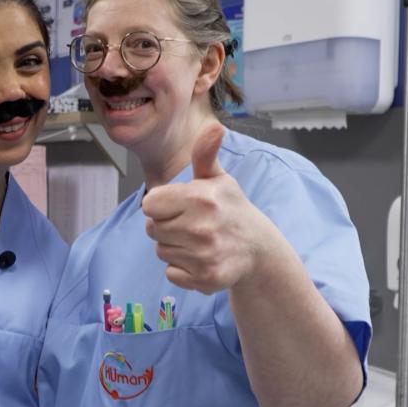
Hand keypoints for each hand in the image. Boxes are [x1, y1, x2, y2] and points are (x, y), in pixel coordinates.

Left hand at [141, 123, 267, 293]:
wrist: (258, 249)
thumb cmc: (231, 209)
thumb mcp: (219, 179)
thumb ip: (205, 154)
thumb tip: (215, 127)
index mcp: (200, 198)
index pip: (149, 205)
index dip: (161, 205)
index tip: (180, 206)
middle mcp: (201, 228)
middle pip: (152, 229)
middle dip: (167, 226)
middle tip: (191, 224)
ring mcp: (204, 256)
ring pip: (160, 251)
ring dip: (174, 247)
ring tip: (198, 241)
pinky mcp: (205, 279)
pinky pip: (170, 273)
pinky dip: (181, 269)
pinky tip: (201, 259)